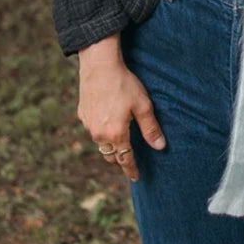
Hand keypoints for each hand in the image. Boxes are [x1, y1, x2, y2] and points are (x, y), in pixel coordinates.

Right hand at [77, 33, 165, 181]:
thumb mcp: (143, 106)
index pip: (124, 159)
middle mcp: (99, 134)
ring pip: (100, 143)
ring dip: (109, 147)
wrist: (99, 66)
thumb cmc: (124, 84)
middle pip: (110, 155)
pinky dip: (101, 132)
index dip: (131, 169)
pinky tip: (107, 124)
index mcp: (115, 134)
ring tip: (119, 145)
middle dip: (120, 160)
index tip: (136, 177)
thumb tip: (160, 147)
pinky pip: (92, 130)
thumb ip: (151, 128)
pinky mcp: (82, 114)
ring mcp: (88, 125)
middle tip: (129, 162)